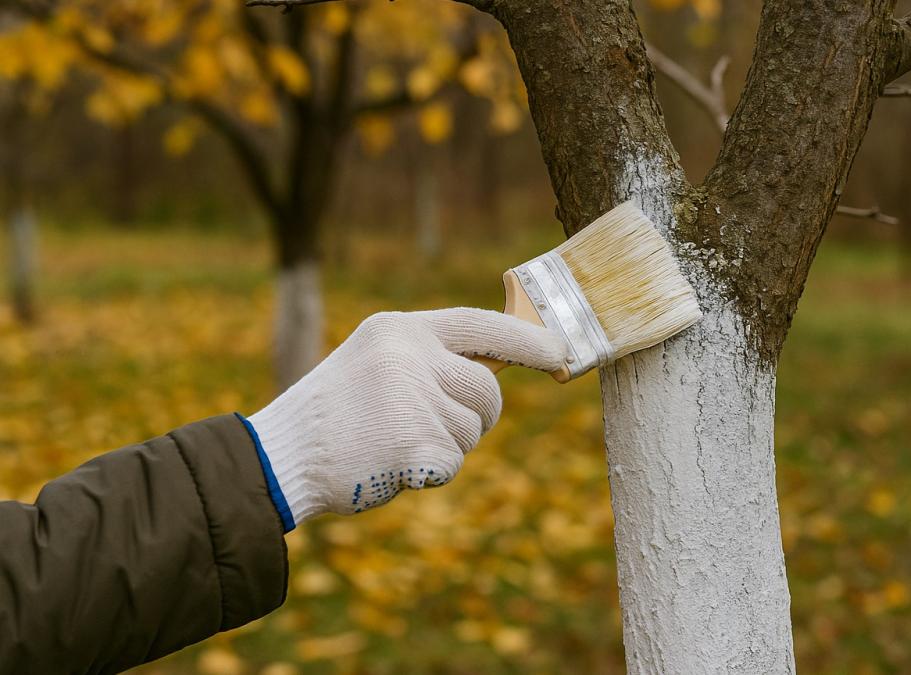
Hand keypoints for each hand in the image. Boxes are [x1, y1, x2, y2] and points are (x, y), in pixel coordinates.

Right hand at [247, 308, 565, 526]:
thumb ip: (431, 357)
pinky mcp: (416, 444)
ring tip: (395, 441)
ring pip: (472, 429)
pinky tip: (391, 464)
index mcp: (400, 329)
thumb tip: (502, 362)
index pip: (480, 324)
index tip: (560, 349)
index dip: (526, 339)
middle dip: (478, 415)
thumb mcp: (378, 359)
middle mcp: (411, 357)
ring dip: (447, 445)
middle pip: (488, 389)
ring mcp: (414, 400)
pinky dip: (430, 472)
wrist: (283, 455)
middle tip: (436, 426)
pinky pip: (454, 462)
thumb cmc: (337, 413)